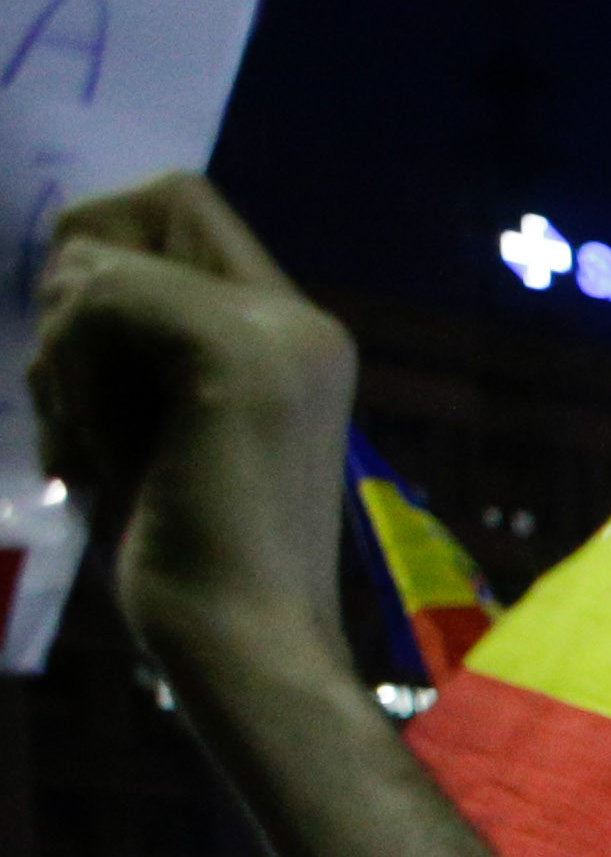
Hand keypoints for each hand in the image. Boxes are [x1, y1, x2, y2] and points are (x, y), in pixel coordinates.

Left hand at [25, 177, 359, 703]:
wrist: (245, 652)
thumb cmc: (189, 567)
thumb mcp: (151, 426)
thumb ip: (134, 342)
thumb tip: (67, 254)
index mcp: (295, 341)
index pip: (181, 206)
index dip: (102, 252)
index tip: (85, 363)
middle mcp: (303, 324)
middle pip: (143, 204)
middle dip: (72, 292)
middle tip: (72, 407)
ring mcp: (283, 336)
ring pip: (105, 258)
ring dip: (60, 350)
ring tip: (88, 450)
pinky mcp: (243, 360)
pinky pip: (108, 297)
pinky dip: (69, 369)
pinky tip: (90, 455)